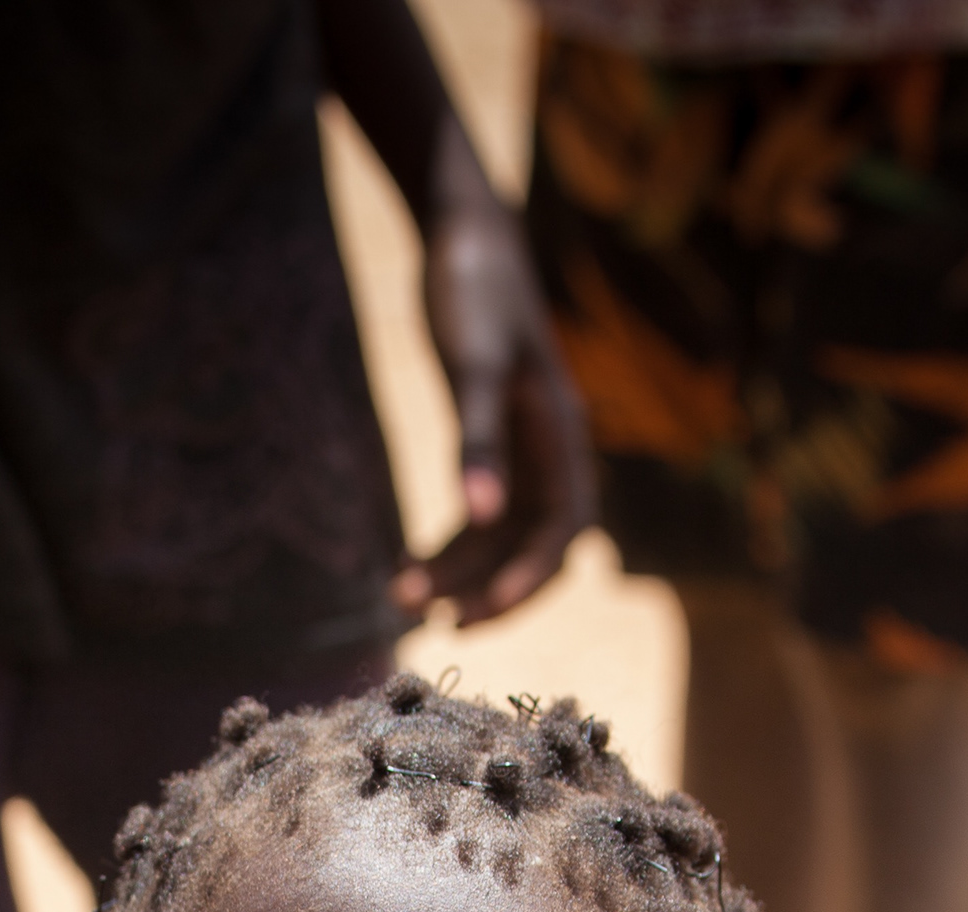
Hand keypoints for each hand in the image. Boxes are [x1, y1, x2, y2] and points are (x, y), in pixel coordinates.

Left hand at [395, 179, 597, 625]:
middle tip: (437, 625)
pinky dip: (448, 543)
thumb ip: (478, 440)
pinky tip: (407, 565)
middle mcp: (550, 452)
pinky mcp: (490, 441)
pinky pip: (477, 513)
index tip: (477, 613)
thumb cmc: (476, 289)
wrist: (465, 231)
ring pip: (499, 536)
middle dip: (489, 590)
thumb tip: (479, 515)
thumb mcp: (475, 364)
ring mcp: (522, 449)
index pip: (561, 532)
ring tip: (403, 600)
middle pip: (531, 547)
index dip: (526, 579)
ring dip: (459, 572)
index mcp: (563, 437)